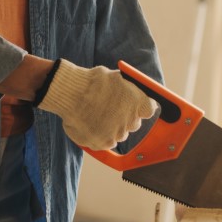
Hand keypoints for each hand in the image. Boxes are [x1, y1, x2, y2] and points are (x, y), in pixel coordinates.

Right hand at [37, 60, 156, 149]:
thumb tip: (133, 91)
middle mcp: (132, 119)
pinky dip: (100, 136)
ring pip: (119, 134)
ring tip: (96, 115)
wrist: (72, 93)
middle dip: (125, 118)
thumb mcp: (117, 78)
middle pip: (134, 124)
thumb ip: (128, 89)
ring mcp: (118, 133)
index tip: (135, 107)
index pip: (149, 110)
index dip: (141, 109)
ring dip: (112, 127)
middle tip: (110, 110)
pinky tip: (91, 124)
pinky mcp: (104, 143)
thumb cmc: (92, 82)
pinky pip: (107, 142)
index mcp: (138, 102)